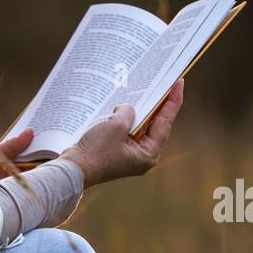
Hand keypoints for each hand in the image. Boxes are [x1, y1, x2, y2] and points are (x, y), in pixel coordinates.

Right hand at [60, 79, 184, 187]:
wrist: (73, 169)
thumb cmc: (96, 151)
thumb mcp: (116, 125)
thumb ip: (128, 111)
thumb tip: (127, 109)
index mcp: (148, 153)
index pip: (165, 122)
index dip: (173, 101)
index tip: (178, 83)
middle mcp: (142, 155)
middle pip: (154, 124)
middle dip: (156, 104)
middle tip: (163, 82)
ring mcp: (129, 154)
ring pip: (139, 126)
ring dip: (138, 110)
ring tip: (143, 89)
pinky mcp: (117, 150)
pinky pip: (126, 130)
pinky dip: (125, 118)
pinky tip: (120, 105)